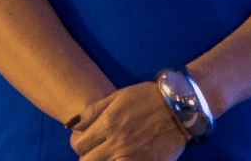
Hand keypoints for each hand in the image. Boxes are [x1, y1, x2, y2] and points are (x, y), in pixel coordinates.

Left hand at [69, 82, 186, 160]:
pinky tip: (122, 158)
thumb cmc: (148, 97)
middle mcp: (116, 143)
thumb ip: (93, 111)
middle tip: (97, 150)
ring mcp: (130, 157)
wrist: (180, 106)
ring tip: (110, 154)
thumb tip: (70, 124)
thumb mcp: (119, 95)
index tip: (86, 141)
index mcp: (108, 123)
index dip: (78, 144)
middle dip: (87, 157)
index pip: (79, 144)